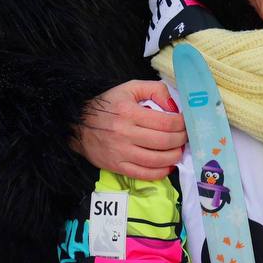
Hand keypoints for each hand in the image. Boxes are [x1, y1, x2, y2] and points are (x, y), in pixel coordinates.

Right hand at [71, 80, 186, 179]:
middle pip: (164, 141)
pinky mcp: (117, 166)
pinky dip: (160, 172)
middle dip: (181, 140)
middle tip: (185, 137)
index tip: (185, 123)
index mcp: (129, 112)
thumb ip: (155, 90)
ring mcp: (121, 152)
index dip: (181, 124)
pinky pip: (144, 174)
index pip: (166, 122)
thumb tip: (174, 107)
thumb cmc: (107, 105)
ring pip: (156, 160)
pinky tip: (167, 166)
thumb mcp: (130, 88)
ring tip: (179, 150)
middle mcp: (125, 133)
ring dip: (174, 156)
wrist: (78, 124)